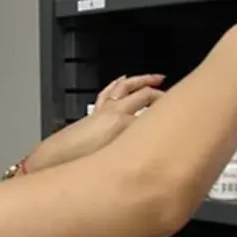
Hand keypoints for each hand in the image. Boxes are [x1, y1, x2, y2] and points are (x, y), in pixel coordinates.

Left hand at [24, 74, 165, 172]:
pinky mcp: (95, 112)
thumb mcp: (115, 157)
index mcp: (122, 122)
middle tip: (177, 96)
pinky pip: (110, 92)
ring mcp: (104, 109)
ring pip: (126, 87)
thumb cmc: (80, 159)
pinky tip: (122, 80)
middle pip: (144, 95)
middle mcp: (114, 111)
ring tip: (155, 77)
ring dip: (141, 80)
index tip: (181, 119)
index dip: (169, 113)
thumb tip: (153, 148)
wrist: (54, 158)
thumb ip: (136, 148)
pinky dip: (118, 84)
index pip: (154, 113)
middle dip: (161, 93)